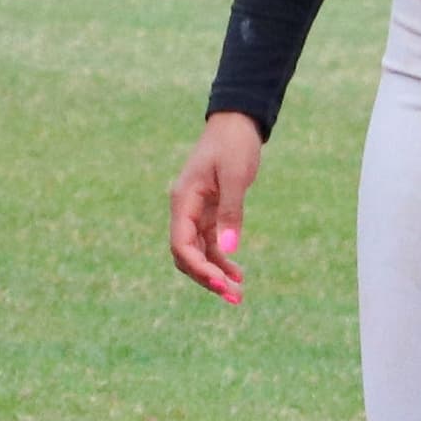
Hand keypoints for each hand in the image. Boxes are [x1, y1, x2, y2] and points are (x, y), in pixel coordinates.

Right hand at [166, 111, 263, 303]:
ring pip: (199, 253)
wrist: (237, 123)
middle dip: (207, 278)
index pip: (181, 245)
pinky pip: (210, 243)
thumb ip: (231, 213)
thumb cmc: (233, 145)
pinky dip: (222, 259)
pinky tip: (237, 274)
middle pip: (187, 255)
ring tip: (238, 293)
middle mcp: (184, 210)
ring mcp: (196, 212)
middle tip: (234, 297)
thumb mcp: (236, 177)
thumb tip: (230, 248)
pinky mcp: (209, 212)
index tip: (220, 284)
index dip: (199, 268)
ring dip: (215, 274)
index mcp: (183, 200)